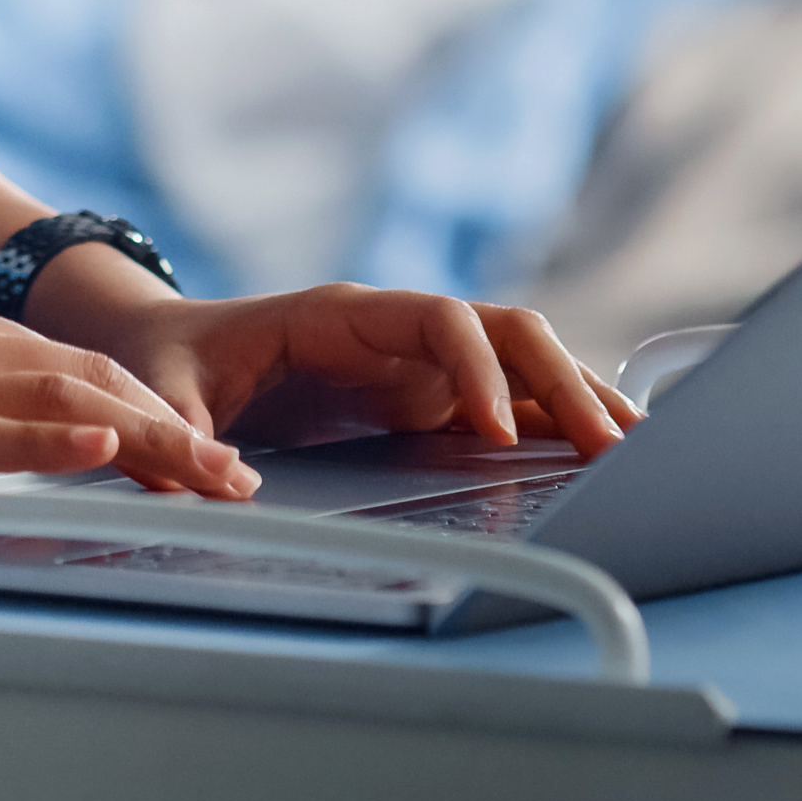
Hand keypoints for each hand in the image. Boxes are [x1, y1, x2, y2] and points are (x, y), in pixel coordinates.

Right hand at [0, 282, 256, 514]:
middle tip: (231, 475)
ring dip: (143, 439)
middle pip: (76, 368)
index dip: (138, 405)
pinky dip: (52, 434)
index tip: (193, 450)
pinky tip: (106, 444)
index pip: (59, 358)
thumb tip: (2, 448)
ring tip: (208, 475)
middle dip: (165, 423)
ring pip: (52, 394)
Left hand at [39, 279, 641, 461]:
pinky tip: (601, 455)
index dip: (471, 369)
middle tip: (610, 445)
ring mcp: (419, 366)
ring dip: (577, 399)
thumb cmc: (169, 359)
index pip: (437, 320)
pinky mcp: (428, 404)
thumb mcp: (166, 389)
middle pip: (504, 334)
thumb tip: (225, 485)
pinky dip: (557, 424)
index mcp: (342, 315)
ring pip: (522, 365)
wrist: (163, 349)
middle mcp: (396, 334)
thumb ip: (186, 434)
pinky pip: (508, 404)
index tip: (493, 429)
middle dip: (560, 381)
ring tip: (638, 450)